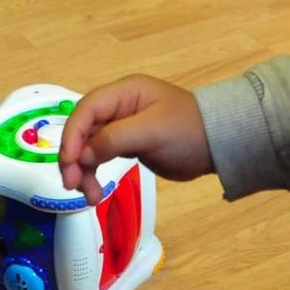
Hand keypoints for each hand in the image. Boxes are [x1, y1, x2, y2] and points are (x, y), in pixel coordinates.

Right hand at [58, 74, 212, 205]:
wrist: (219, 144)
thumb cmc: (189, 131)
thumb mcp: (153, 131)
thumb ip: (115, 138)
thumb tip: (83, 155)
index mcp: (124, 92)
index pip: (86, 110)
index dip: (71, 135)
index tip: (69, 164)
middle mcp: (119, 106)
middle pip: (83, 129)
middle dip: (74, 157)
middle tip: (73, 185)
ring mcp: (122, 125)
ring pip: (89, 146)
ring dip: (83, 169)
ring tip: (89, 196)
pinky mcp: (128, 143)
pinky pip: (102, 155)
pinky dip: (95, 172)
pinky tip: (95, 191)